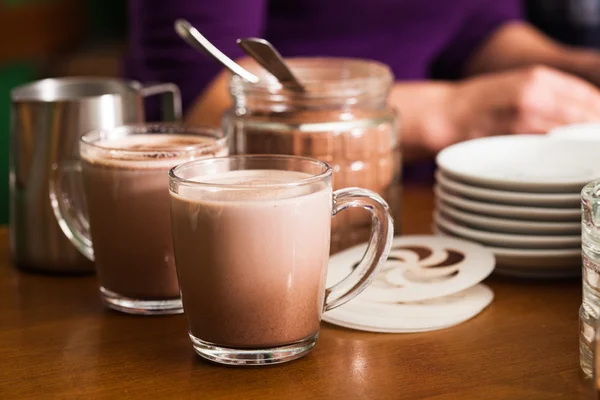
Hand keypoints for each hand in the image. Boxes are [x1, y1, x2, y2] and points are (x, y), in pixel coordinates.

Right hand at [422, 66, 599, 151]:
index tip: (594, 133)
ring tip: (579, 158)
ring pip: (569, 134)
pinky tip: (558, 162)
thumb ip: (553, 97)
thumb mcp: (520, 86)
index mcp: (540, 76)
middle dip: (593, 134)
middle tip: (589, 149)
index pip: (590, 97)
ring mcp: (523, 116)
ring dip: (579, 148)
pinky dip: (558, 156)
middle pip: (586, 116)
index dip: (597, 117)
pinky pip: (547, 149)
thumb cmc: (482, 104)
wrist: (445, 114)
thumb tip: (588, 118)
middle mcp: (536, 92)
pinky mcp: (512, 138)